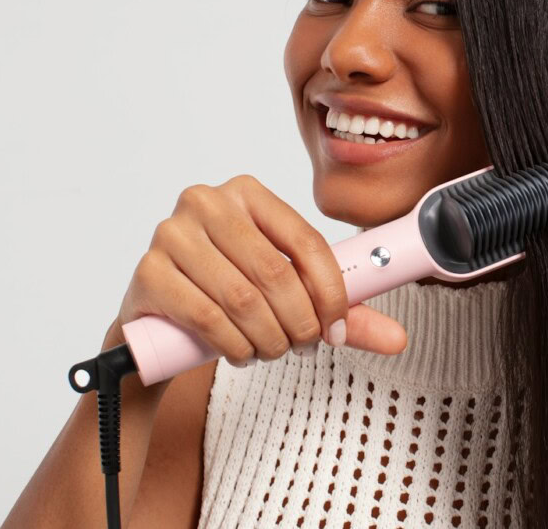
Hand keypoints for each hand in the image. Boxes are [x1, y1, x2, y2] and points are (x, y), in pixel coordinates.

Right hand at [116, 175, 406, 365]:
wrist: (157, 323)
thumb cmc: (227, 297)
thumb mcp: (286, 297)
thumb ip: (340, 313)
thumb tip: (399, 338)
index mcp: (248, 192)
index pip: (307, 242)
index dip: (331, 292)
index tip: (338, 330)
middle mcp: (206, 202)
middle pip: (276, 273)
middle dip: (300, 323)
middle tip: (305, 347)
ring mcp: (171, 233)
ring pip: (243, 298)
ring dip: (269, 339)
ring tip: (272, 351)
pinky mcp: (148, 271)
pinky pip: (207, 317)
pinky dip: (235, 345)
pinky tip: (241, 354)